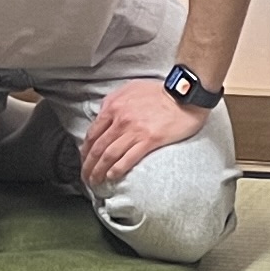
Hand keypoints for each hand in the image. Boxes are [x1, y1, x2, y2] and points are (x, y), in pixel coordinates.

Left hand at [79, 77, 200, 188]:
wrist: (184, 95)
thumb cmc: (160, 92)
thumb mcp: (130, 89)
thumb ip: (113, 101)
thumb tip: (102, 114)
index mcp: (114, 107)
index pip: (92, 134)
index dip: (85, 151)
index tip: (85, 161)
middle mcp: (121, 120)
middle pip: (97, 148)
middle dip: (88, 166)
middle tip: (86, 177)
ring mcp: (135, 131)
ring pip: (109, 155)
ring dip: (99, 171)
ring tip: (96, 181)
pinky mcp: (150, 140)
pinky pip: (128, 159)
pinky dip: (117, 170)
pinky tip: (112, 177)